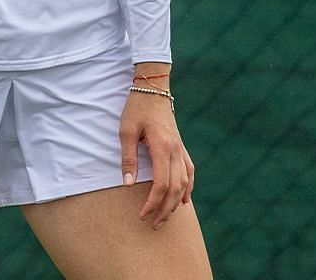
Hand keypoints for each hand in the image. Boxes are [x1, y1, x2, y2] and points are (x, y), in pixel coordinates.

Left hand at [121, 89, 194, 227]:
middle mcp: (176, 152)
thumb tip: (127, 184)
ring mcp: (181, 150)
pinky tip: (184, 200)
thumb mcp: (126, 131)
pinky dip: (188, 188)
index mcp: (163, 148)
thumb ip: (128, 158)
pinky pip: (189, 172)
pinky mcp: (181, 147)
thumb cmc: (136, 108)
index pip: (161, 185)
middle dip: (164, 210)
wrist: (153, 89)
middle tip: (153, 225)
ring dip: (175, 203)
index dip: (153, 203)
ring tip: (166, 217)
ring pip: (185, 183)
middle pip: (175, 189)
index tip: (142, 215)